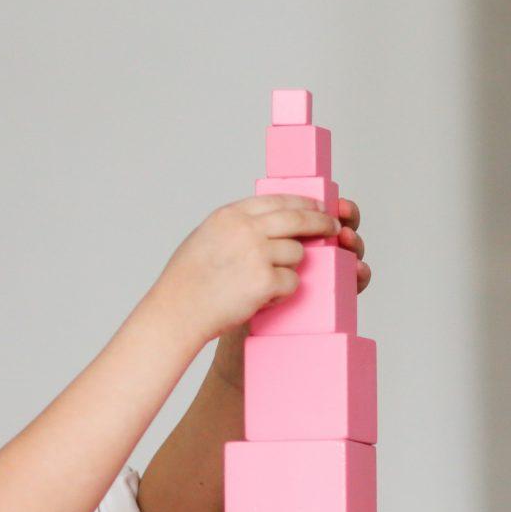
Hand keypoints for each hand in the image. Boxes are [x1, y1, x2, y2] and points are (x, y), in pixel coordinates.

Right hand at [145, 193, 341, 346]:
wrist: (177, 311)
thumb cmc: (186, 281)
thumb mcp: (206, 236)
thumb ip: (235, 226)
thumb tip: (267, 223)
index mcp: (230, 215)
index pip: (277, 200)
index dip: (302, 203)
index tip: (317, 207)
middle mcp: (245, 229)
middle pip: (298, 219)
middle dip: (321, 222)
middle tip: (332, 227)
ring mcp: (257, 254)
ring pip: (297, 254)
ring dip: (289, 268)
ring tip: (264, 282)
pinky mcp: (265, 281)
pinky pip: (292, 282)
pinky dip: (282, 292)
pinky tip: (261, 298)